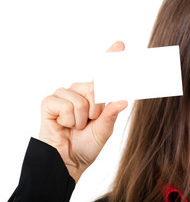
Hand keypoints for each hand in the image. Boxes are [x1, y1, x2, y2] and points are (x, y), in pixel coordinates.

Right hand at [39, 41, 126, 182]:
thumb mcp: (104, 130)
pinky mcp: (50, 102)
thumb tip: (123, 101)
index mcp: (94, 94)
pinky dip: (69, 119)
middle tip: (90, 122)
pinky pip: (65, 104)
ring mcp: (64, 95)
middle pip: (95, 88)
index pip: (102, 73)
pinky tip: (64, 124)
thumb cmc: (87, 144)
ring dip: (82, 119)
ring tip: (76, 126)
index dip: (111, 57)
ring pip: (81, 99)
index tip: (120, 45)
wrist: (69, 161)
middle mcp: (79, 90)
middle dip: (96, 110)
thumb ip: (111, 114)